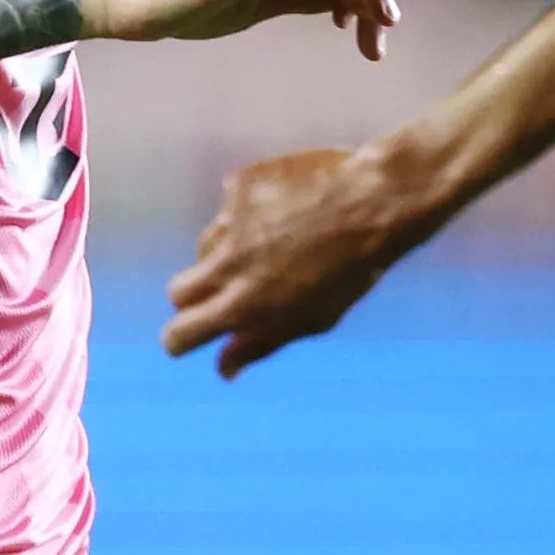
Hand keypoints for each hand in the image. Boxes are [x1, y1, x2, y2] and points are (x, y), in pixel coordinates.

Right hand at [162, 142, 427, 376]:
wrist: (376, 200)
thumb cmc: (351, 268)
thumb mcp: (312, 319)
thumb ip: (261, 343)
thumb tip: (224, 369)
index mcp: (244, 306)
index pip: (180, 334)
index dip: (178, 340)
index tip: (187, 338)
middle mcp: (228, 264)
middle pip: (179, 291)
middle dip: (195, 298)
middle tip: (231, 290)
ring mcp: (230, 221)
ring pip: (206, 246)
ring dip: (229, 252)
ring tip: (277, 244)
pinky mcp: (238, 186)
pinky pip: (231, 206)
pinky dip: (251, 211)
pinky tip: (288, 209)